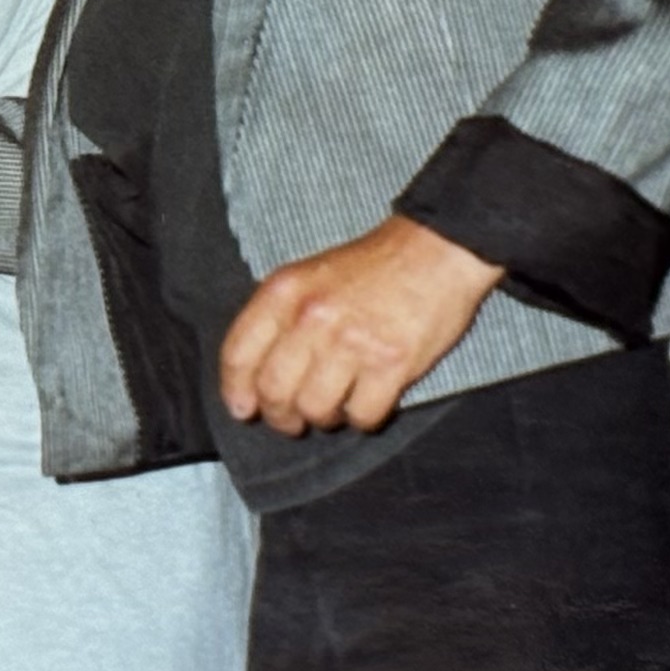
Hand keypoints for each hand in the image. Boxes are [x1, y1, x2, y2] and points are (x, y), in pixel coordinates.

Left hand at [218, 216, 503, 435]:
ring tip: (334, 408)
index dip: (235, 390)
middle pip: (273, 391)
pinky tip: (367, 403)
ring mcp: (351, 342)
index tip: (243, 408)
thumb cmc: (370, 268)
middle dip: (280, 416)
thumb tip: (252, 375)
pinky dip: (362, 419)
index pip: (238, 354)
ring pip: (315, 409)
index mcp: (284, 293)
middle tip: (292, 420)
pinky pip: (362, 415)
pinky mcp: (392, 363)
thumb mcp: (308, 277)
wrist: (434, 249)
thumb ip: (278, 318)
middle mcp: (311, 318)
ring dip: (323, 419)